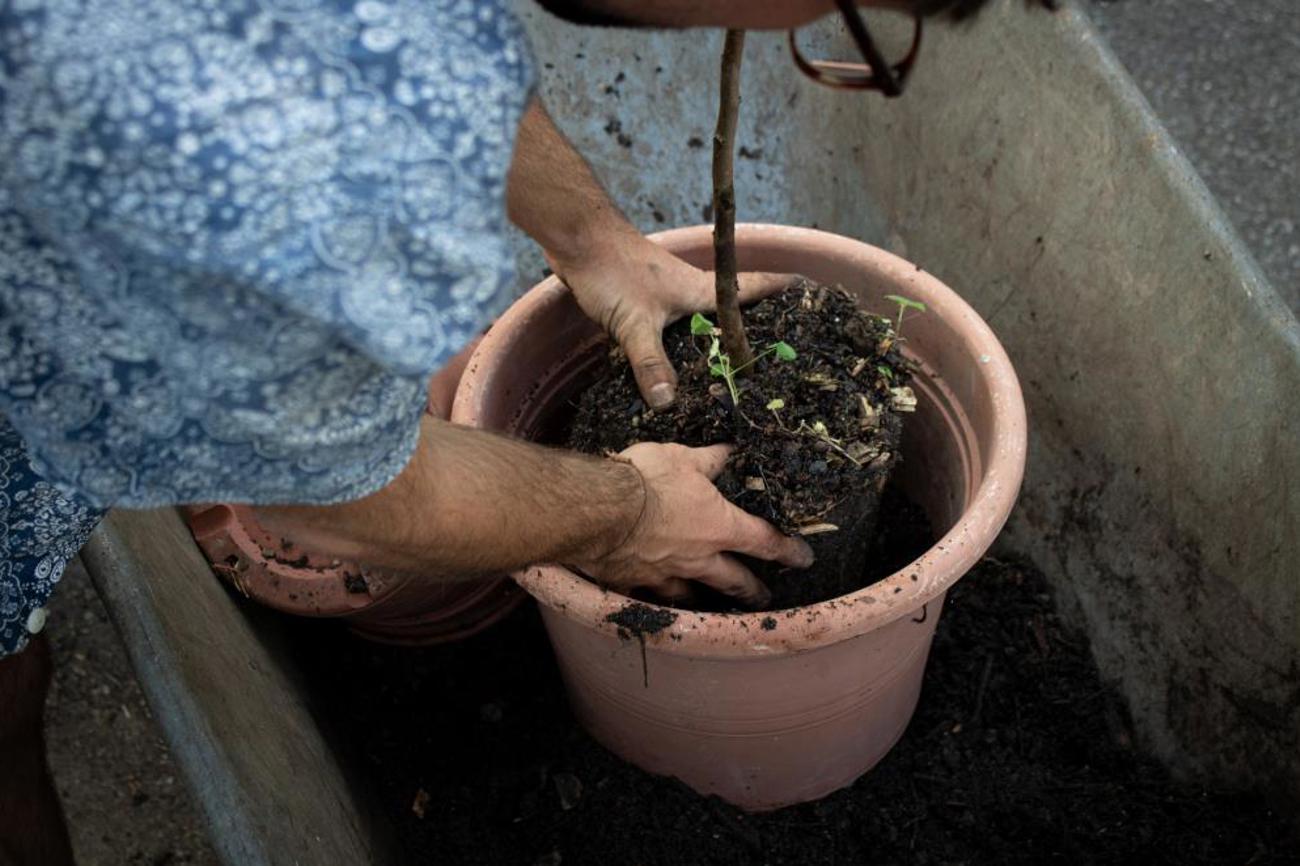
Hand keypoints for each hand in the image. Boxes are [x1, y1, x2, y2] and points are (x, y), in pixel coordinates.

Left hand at [547, 231, 797, 409]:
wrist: (577, 239)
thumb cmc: (613, 272)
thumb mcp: (635, 323)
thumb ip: (651, 364)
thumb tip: (667, 404)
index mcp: (702, 290)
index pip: (756, 287)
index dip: (785, 290)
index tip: (814, 295)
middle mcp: (692, 290)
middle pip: (734, 308)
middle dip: (757, 328)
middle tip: (781, 357)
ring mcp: (669, 294)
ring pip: (705, 319)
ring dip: (719, 338)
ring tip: (737, 370)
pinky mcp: (647, 299)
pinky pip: (678, 325)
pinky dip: (686, 342)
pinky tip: (682, 364)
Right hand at [576, 442, 813, 606]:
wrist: (598, 509)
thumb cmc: (646, 480)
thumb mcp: (682, 458)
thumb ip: (709, 460)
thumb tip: (729, 451)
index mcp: (718, 526)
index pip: (764, 541)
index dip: (788, 550)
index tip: (803, 558)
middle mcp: (698, 558)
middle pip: (734, 580)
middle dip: (752, 589)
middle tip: (763, 596)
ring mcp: (666, 575)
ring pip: (693, 594)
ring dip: (705, 597)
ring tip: (709, 601)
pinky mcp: (635, 582)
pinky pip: (652, 595)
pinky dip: (657, 595)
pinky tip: (656, 596)